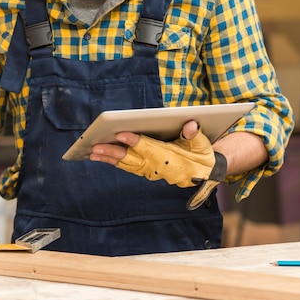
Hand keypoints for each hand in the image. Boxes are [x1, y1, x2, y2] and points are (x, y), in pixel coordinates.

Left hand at [91, 121, 226, 209]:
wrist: (206, 173)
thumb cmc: (203, 155)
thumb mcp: (203, 143)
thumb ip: (195, 135)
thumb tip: (190, 126)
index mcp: (172, 159)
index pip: (150, 149)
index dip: (136, 142)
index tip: (121, 134)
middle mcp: (159, 168)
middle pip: (133, 160)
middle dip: (114, 153)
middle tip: (96, 147)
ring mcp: (152, 172)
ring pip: (128, 165)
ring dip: (110, 159)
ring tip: (92, 153)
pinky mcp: (148, 172)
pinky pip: (129, 168)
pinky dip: (115, 162)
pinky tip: (101, 157)